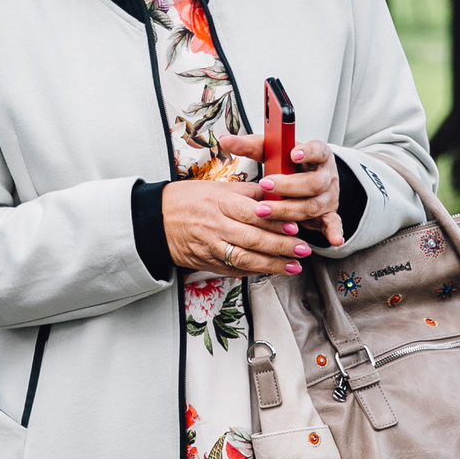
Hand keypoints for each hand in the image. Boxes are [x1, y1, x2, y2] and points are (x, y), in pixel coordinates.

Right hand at [163, 176, 315, 278]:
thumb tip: (277, 196)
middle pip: (252, 239)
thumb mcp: (217, 187)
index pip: (252, 214)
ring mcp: (210, 247)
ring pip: (245, 259)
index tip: (295, 227)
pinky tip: (271, 271)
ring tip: (293, 266)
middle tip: (303, 249)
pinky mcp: (206, 262)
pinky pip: (233, 270)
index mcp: (219, 202)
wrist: (156, 219)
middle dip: (281, 246)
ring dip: (272, 265)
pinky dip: (254, 272)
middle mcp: (214, 226)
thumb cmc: (187, 200)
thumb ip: (248, 193)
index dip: (275, 222)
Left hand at [216, 133, 347, 249]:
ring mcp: (328, 196)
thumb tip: (226, 140)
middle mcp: (326, 175)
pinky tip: (333, 239)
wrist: (310, 178)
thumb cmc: (289, 164)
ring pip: (313, 205)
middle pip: (313, 182)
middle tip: (265, 186)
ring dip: (289, 210)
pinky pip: (333, 223)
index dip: (307, 152)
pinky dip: (334, 231)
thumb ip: (251, 146)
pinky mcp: (329, 213)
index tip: (293, 154)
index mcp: (317, 154)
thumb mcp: (273, 152)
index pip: (317, 150)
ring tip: (265, 211)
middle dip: (288, 186)